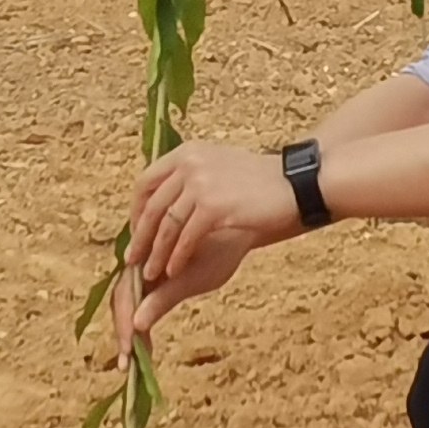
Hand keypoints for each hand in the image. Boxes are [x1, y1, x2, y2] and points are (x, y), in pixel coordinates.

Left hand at [120, 140, 298, 345]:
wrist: (297, 184)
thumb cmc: (262, 182)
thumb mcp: (220, 167)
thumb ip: (192, 177)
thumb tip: (164, 200)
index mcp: (187, 152)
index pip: (145, 182)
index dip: (135, 210)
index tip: (135, 232)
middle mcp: (189, 163)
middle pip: (151, 206)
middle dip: (139, 237)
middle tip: (132, 260)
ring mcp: (201, 183)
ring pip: (166, 225)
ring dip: (156, 253)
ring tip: (151, 274)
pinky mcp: (214, 206)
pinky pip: (186, 238)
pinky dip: (177, 257)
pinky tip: (174, 272)